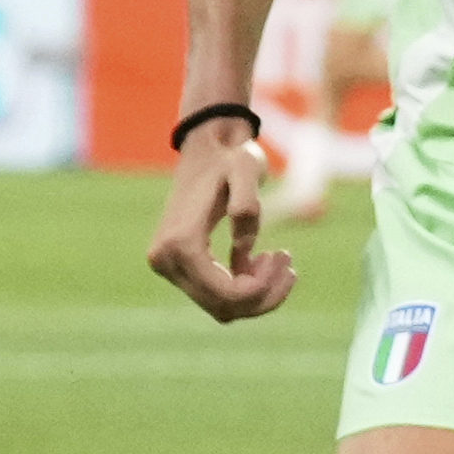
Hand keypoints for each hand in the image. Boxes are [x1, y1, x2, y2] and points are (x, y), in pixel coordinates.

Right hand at [148, 127, 294, 322]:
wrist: (207, 146)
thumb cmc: (230, 155)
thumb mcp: (245, 168)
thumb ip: (247, 203)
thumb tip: (244, 247)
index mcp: (180, 243)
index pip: (226, 295)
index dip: (262, 289)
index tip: (283, 256)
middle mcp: (165, 260)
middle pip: (224, 307)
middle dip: (264, 293)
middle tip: (287, 260)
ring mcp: (167, 265)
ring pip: (221, 308)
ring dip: (257, 294)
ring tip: (281, 260)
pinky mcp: (177, 265)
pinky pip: (216, 296)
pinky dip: (245, 288)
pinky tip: (264, 260)